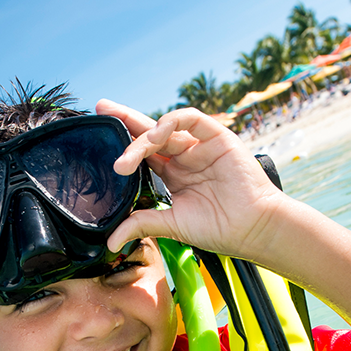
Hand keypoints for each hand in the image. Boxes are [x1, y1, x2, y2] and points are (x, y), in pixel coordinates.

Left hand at [96, 100, 286, 259]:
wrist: (253, 228)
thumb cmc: (220, 228)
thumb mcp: (173, 224)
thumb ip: (143, 224)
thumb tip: (111, 242)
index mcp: (173, 174)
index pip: (142, 153)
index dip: (122, 143)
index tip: (97, 137)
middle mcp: (184, 156)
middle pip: (148, 133)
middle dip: (124, 119)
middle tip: (102, 109)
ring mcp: (200, 145)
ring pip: (164, 128)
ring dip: (142, 137)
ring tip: (126, 160)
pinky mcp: (216, 136)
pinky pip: (190, 118)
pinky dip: (170, 122)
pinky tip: (155, 137)